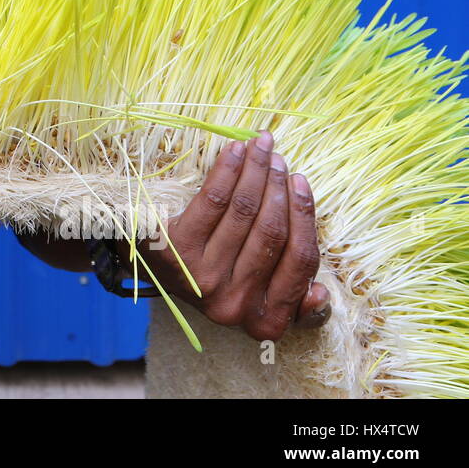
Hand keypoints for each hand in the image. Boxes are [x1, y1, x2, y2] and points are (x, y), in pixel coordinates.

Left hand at [125, 130, 331, 341]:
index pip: (300, 262)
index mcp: (263, 319)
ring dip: (256, 172)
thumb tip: (320, 293)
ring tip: (261, 148)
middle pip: (272, 233)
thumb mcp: (255, 295)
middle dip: (279, 187)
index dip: (305, 217)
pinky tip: (235, 150)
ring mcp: (204, 277)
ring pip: (244, 212)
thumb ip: (289, 296)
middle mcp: (234, 303)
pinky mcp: (177, 249)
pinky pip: (213, 199)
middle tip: (279, 159)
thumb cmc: (214, 274)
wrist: (148, 268)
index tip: (302, 183)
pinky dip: (228, 169)